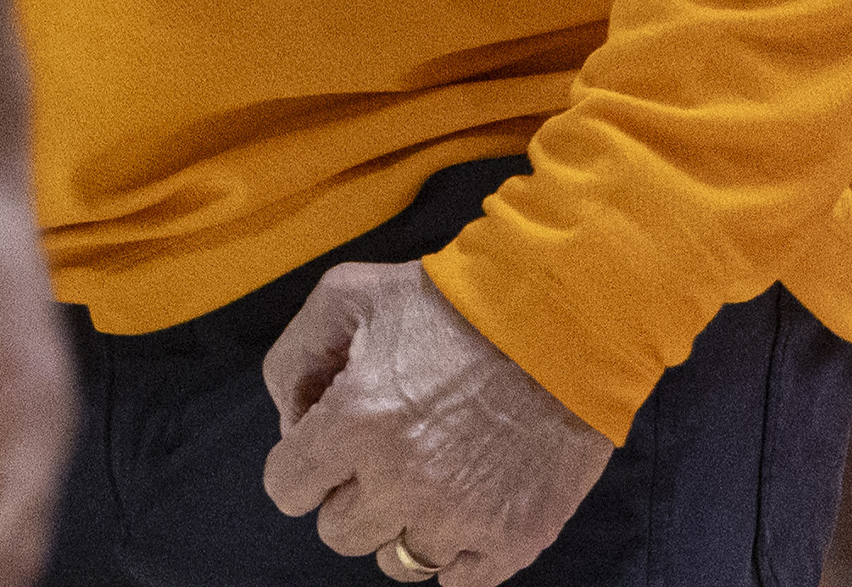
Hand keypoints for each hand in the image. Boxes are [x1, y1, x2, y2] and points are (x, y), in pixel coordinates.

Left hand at [261, 260, 607, 585]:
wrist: (563, 317)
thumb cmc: (455, 301)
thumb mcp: (351, 293)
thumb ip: (296, 356)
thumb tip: (290, 420)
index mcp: (354, 421)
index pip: (287, 488)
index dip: (304, 463)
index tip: (331, 445)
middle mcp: (401, 481)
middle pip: (339, 532)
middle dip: (353, 493)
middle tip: (388, 451)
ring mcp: (460, 517)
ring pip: (397, 562)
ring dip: (403, 525)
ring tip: (433, 474)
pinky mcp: (512, 538)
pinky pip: (458, 582)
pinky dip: (457, 552)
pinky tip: (467, 504)